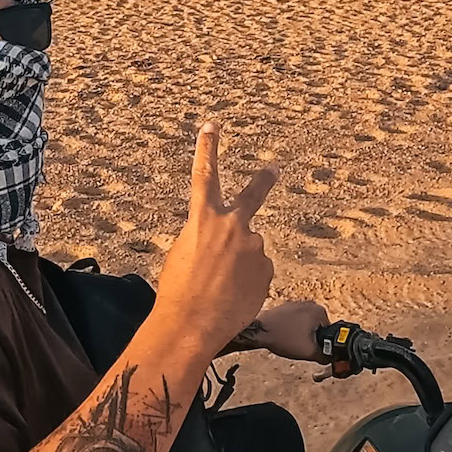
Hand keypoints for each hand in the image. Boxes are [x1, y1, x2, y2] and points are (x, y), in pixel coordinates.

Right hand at [152, 125, 277, 357]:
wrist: (192, 324)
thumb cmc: (177, 289)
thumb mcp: (182, 252)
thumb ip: (204, 236)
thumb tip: (225, 241)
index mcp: (203, 218)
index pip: (205, 175)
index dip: (207, 148)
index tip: (211, 126)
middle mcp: (233, 226)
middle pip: (253, 195)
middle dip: (263, 180)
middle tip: (274, 168)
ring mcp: (254, 247)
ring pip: (249, 250)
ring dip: (239, 265)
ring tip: (221, 287)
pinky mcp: (267, 269)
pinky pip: (257, 271)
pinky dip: (247, 282)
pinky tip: (233, 296)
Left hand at [229, 300, 329, 360]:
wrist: (258, 331)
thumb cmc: (282, 338)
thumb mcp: (310, 352)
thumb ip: (326, 356)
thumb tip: (332, 358)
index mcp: (320, 311)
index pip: (329, 334)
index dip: (321, 345)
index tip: (308, 348)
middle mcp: (310, 303)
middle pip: (318, 329)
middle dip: (311, 339)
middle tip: (298, 345)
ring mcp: (297, 304)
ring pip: (307, 326)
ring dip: (301, 335)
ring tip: (290, 339)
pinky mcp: (286, 307)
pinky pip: (296, 322)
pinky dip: (292, 329)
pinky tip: (284, 335)